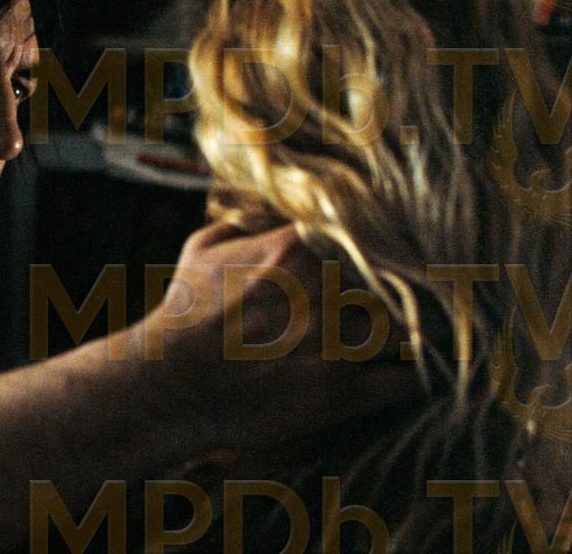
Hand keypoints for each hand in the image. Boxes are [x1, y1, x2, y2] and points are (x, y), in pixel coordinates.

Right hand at [140, 221, 421, 451]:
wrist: (170, 380)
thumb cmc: (184, 312)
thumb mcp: (202, 249)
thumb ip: (241, 220)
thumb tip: (265, 206)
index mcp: (295, 249)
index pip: (367, 234)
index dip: (387, 244)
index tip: (401, 250)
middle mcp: (322, 291)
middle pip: (396, 280)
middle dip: (411, 285)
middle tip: (429, 289)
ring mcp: (333, 343)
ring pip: (408, 328)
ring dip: (418, 330)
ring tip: (428, 331)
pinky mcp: (338, 393)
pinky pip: (403, 381)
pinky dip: (417, 377)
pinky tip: (421, 372)